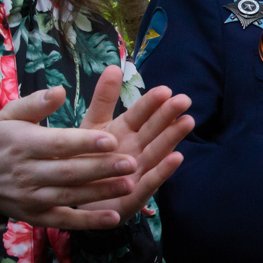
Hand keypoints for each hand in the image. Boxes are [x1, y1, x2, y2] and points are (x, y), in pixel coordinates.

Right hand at [0, 67, 191, 230]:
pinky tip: (113, 219)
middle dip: (101, 168)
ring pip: (70, 196)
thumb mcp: (8, 115)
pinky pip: (64, 221)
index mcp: (24, 144)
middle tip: (132, 162)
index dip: (85, 143)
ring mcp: (32, 198)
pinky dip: (88, 222)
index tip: (112, 139)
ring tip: (130, 184)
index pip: (59, 144)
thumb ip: (35, 103)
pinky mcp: (36, 217)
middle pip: (69, 172)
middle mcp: (27, 173)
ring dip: (101, 192)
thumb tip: (60, 91)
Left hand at [73, 65, 193, 222]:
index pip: (140, 114)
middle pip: (153, 130)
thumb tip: (113, 67)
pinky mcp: (136, 195)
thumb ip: (104, 99)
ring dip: (172, 137)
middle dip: (168, 115)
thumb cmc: (86, 157)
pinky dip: (163, 170)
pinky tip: (177, 157)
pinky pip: (150, 181)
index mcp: (124, 131)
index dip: (151, 103)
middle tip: (184, 100)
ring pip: (157, 151)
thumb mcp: (92, 125)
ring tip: (188, 122)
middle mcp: (136, 149)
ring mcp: (139, 171)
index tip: (165, 90)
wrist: (74, 196)